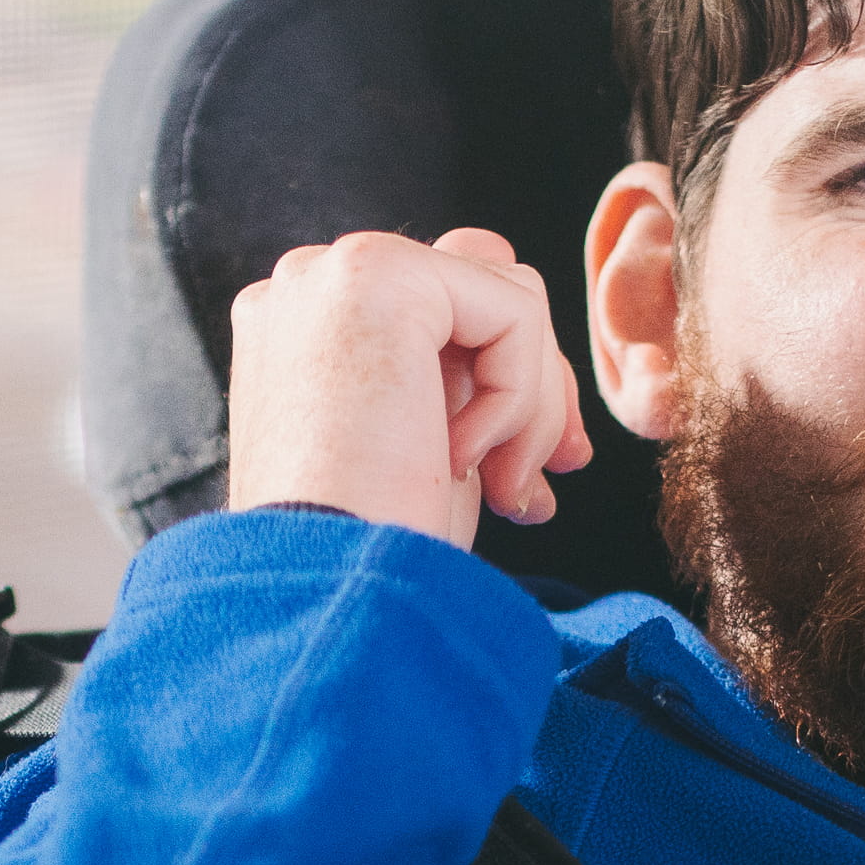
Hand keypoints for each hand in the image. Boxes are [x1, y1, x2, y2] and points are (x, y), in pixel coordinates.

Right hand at [225, 225, 591, 546]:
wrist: (319, 593)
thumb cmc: (365, 551)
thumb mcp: (420, 456)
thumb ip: (462, 393)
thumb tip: (547, 389)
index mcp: (307, 329)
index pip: (445, 311)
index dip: (509, 385)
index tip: (532, 474)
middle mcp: (310, 285)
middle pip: (484, 289)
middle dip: (536, 385)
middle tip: (558, 471)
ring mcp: (334, 272)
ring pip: (510, 297)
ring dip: (530, 402)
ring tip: (503, 487)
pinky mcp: (378, 277)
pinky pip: (515, 315)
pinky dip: (518, 399)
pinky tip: (461, 464)